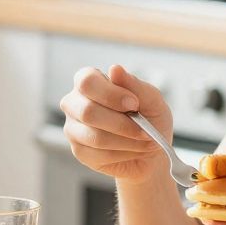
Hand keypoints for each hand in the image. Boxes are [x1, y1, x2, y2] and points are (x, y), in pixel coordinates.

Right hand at [59, 65, 175, 186]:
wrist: (152, 151)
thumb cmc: (150, 119)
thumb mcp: (151, 99)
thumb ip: (134, 85)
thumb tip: (115, 69)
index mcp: (89, 82)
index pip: (87, 81)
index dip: (110, 94)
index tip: (134, 104)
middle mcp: (75, 103)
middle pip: (87, 112)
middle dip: (122, 124)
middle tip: (145, 130)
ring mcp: (73, 128)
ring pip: (95, 137)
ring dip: (127, 141)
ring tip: (145, 141)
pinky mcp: (79, 151)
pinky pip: (98, 154)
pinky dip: (123, 153)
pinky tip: (133, 150)